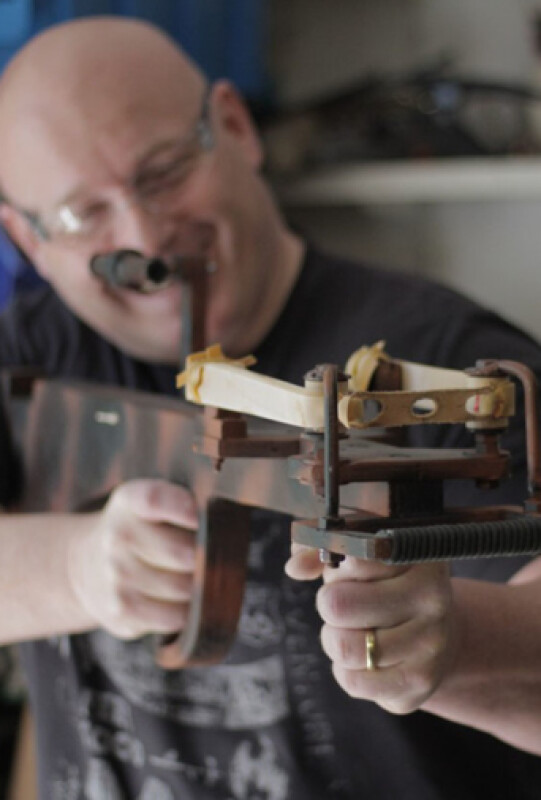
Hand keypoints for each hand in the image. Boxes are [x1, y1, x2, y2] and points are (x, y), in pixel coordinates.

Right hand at [68, 479, 197, 638]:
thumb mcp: (151, 504)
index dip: (183, 508)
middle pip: (181, 552)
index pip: (155, 500)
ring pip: (182, 588)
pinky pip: (173, 616)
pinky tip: (181, 599)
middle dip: (204, 557)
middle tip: (211, 555)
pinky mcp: (122, 611)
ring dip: (197, 586)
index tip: (200, 518)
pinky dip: (186, 611)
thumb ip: (184, 504)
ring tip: (195, 576)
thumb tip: (224, 526)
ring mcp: (116, 576)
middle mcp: (118, 537)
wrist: (88, 564)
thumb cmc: (140, 531)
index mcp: (129, 501)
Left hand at [286, 545, 457, 712]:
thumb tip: (295, 566)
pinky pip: (352, 680)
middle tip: (342, 603)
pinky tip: (363, 658)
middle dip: (329, 604)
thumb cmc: (385, 585)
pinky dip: (345, 670)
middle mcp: (433, 596)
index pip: (353, 556)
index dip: (336, 564)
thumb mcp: (358, 553)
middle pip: (338, 604)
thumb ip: (319, 544)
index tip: (345, 567)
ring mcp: (431, 641)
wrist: (434, 635)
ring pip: (343, 646)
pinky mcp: (420, 681)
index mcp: (417, 553)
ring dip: (334, 639)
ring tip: (350, 630)